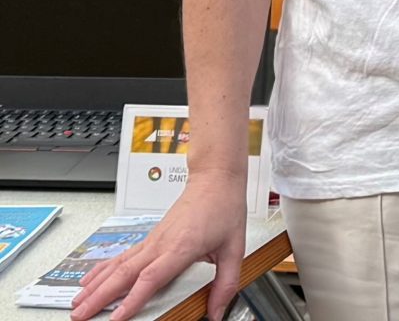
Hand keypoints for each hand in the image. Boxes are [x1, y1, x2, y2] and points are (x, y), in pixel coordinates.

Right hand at [71, 174, 247, 319]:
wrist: (215, 177)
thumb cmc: (224, 206)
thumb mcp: (235, 247)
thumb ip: (226, 282)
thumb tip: (217, 312)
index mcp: (182, 247)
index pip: (151, 277)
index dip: (132, 299)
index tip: (116, 318)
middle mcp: (161, 244)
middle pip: (124, 274)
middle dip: (100, 298)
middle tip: (79, 316)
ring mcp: (152, 240)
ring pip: (118, 265)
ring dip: (96, 286)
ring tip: (76, 303)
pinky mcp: (150, 238)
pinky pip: (122, 256)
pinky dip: (102, 269)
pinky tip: (89, 280)